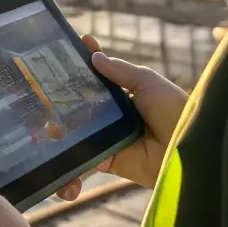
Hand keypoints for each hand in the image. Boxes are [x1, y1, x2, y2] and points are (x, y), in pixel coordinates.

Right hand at [55, 37, 187, 198]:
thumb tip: (95, 55)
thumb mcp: (148, 83)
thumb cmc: (175, 111)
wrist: (189, 150)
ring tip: (42, 133)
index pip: (97, 79)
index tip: (59, 54)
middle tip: (37, 98)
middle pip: (82, 107)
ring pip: (77, 135)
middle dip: (59, 104)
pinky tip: (57, 167)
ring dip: (58, 136)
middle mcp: (115, 116)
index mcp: (125, 94)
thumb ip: (121, 71)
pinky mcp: (108, 162)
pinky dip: (70, 172)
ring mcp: (110, 139)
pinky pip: (84, 163)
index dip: (79, 68)